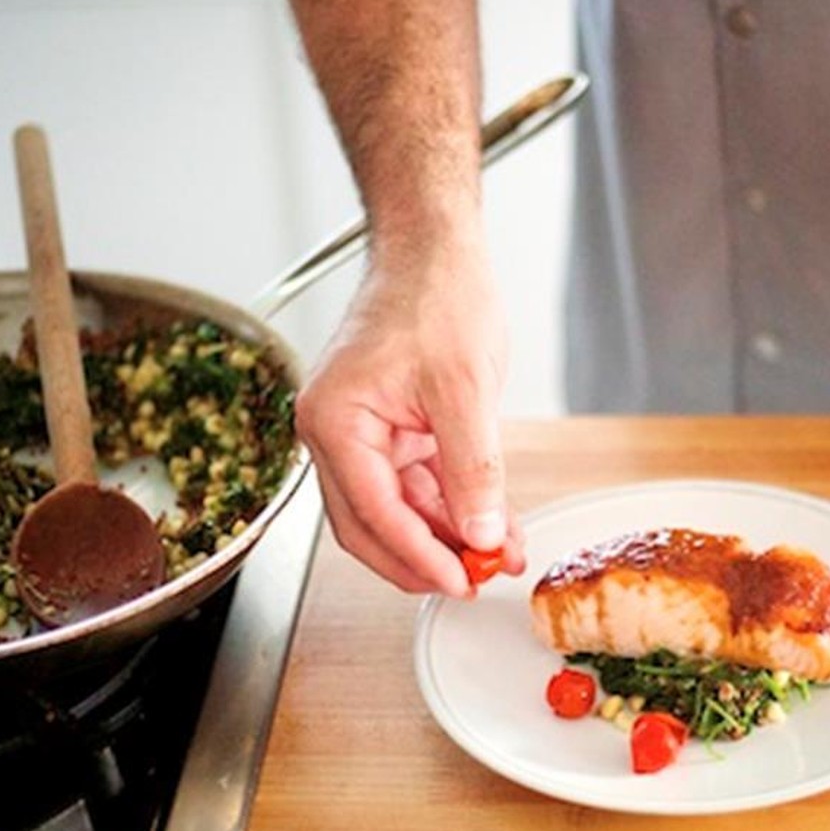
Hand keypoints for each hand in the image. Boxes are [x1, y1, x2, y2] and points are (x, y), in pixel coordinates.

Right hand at [295, 238, 524, 595]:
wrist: (435, 249)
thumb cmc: (436, 294)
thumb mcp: (465, 389)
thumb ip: (472, 470)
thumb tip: (481, 533)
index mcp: (334, 420)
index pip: (372, 512)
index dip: (418, 556)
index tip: (459, 581)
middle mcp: (334, 432)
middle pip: (371, 525)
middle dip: (424, 559)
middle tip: (473, 582)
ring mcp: (359, 434)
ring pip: (396, 512)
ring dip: (443, 538)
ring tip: (495, 557)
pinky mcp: (388, 432)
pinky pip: (415, 487)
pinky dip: (450, 509)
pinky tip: (488, 528)